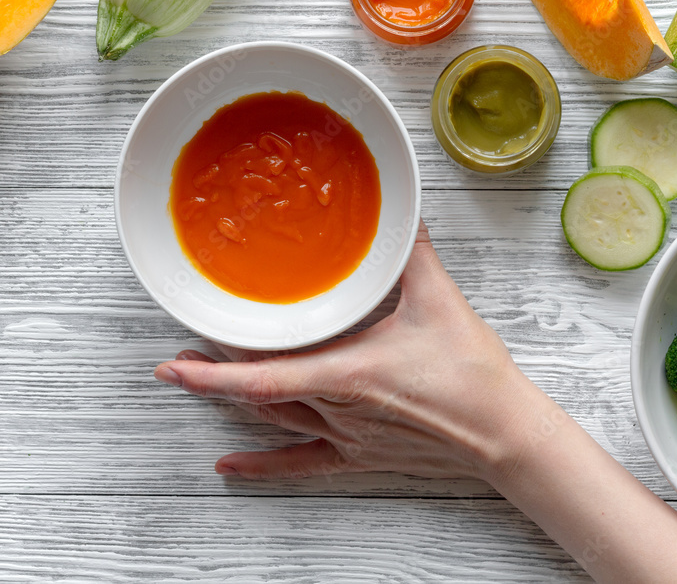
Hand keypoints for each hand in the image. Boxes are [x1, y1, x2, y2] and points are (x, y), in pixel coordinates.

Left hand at [154, 221, 547, 481]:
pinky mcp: (358, 455)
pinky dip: (261, 466)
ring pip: (273, 419)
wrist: (504, 434)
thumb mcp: (440, 300)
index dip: (212, 377)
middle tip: (180, 354)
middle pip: (260, 394)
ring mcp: (344, 436)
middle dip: (215, 375)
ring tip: (193, 383)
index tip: (172, 368)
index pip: (263, 379)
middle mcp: (336, 409)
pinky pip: (300, 463)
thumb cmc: (472, 375)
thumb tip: (400, 209)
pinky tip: (227, 467)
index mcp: (346, 373)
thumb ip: (412, 251)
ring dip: (231, 403)